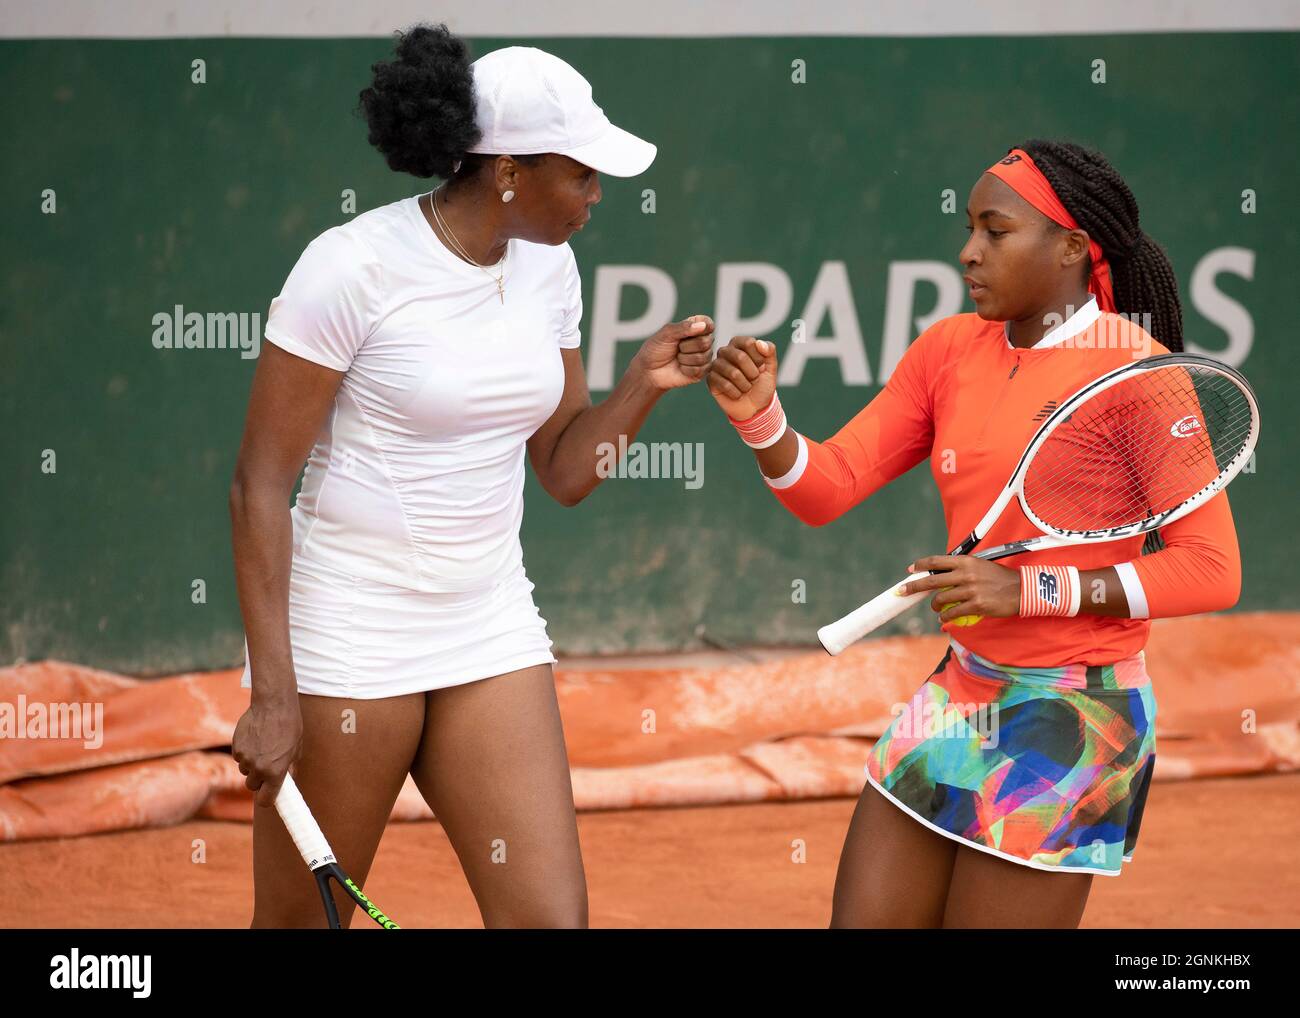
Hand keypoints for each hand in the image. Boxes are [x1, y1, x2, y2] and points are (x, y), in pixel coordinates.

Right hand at [231, 697, 302, 807]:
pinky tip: (255, 739)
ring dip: (251, 764)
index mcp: (275, 772)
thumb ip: (288, 767)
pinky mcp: (236, 747)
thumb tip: (286, 780)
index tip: (268, 796)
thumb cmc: (289, 726)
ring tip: (263, 747)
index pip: (266, 799)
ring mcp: (245, 758)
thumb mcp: (295, 749)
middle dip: (258, 779)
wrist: (273, 705)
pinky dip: (245, 752)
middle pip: (252, 786)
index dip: (267, 799)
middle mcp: (258, 768)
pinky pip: (239, 757)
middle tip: (266, 767)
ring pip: (244, 770)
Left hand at [633, 315, 714, 390]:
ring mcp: (704, 357)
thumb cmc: (656, 349)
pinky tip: (680, 368)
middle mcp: (702, 341)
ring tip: (677, 358)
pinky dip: (686, 369)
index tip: (686, 333)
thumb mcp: (666, 333)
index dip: (701, 328)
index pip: (708, 323)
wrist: (649, 371)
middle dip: (687, 346)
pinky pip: (700, 369)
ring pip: (703, 357)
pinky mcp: (702, 372)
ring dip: (685, 358)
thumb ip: (683, 327)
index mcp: (695, 327)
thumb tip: (703, 325)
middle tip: (677, 348)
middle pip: (706, 341)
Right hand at [706, 336, 776, 419]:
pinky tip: (737, 394)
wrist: (754, 407)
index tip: (761, 367)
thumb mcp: (771, 368)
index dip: (758, 358)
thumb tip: (759, 343)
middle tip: (754, 380)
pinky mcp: (710, 379)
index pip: (748, 343)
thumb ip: (770, 352)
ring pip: (733, 373)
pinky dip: (736, 393)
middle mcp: (725, 351)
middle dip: (752, 373)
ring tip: (746, 388)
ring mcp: (716, 365)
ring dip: (745, 385)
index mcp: (739, 344)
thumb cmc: (761, 385)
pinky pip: (724, 385)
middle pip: (740, 357)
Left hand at [896, 555, 1021, 627]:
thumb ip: (961, 569)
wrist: (1021, 590)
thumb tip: (940, 576)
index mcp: (966, 561)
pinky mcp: (976, 605)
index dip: (920, 565)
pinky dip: (945, 616)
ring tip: (936, 607)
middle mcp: (966, 574)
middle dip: (913, 587)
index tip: (910, 570)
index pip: (936, 561)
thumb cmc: (999, 578)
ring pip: (941, 599)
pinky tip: (944, 617)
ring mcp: (971, 590)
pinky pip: (952, 613)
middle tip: (901, 592)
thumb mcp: (980, 566)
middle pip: (932, 580)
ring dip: (934, 605)